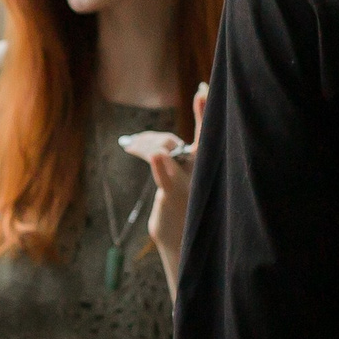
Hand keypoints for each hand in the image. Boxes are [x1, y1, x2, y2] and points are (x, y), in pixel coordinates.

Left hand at [118, 84, 207, 293]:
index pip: (205, 133)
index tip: (203, 90)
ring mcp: (189, 184)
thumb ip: (169, 165)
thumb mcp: (175, 188)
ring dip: (150, 143)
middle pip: (199, 137)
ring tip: (132, 144)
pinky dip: (162, 166)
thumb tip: (158, 147)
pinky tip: (157, 156)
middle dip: (203, 114)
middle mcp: (202, 172)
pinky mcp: (173, 197)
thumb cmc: (181, 216)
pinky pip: (167, 178)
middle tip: (202, 93)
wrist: (183, 248)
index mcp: (205, 167)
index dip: (205, 111)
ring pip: (168, 151)